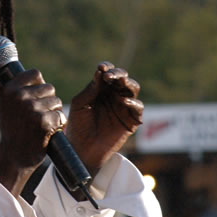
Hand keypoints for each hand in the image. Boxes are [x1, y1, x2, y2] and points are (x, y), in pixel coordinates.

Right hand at [0, 62, 62, 195]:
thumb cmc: (7, 128)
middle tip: (39, 115)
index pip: (35, 74)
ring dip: (54, 112)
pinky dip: (58, 124)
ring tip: (43, 123)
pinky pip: (60, 116)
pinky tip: (49, 131)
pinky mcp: (43, 122)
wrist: (13, 157)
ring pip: (56, 101)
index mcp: (9, 90)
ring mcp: (32, 109)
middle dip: (48, 101)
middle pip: (49, 88)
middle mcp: (20, 97)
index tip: (36, 96)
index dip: (39, 84)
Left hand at [65, 61, 142, 176]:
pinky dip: (133, 102)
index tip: (101, 68)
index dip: (106, 68)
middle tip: (109, 75)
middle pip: (122, 77)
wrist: (82, 149)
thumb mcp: (80, 104)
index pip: (107, 73)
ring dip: (127, 83)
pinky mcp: (131, 120)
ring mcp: (123, 106)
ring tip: (119, 82)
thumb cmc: (78, 125)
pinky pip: (138, 107)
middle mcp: (113, 95)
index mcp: (100, 89)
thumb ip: (90, 89)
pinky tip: (123, 101)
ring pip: (133, 88)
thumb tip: (100, 72)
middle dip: (118, 73)